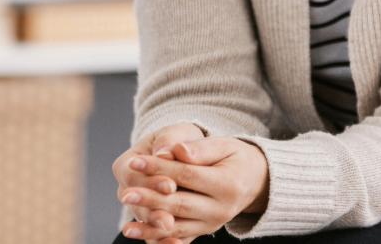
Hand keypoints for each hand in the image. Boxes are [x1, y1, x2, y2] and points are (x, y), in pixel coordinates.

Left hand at [117, 138, 269, 242]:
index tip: (135, 161)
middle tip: (125, 194)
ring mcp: (213, 224)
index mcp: (227, 185)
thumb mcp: (224, 145)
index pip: (187, 175)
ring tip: (127, 227)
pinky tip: (140, 235)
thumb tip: (176, 150)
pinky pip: (180, 237)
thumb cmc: (235, 157)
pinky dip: (159, 239)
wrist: (254, 180)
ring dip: (150, 228)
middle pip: (180, 204)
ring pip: (178, 227)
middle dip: (150, 200)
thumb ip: (200, 148)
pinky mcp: (204, 231)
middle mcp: (221, 210)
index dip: (159, 168)